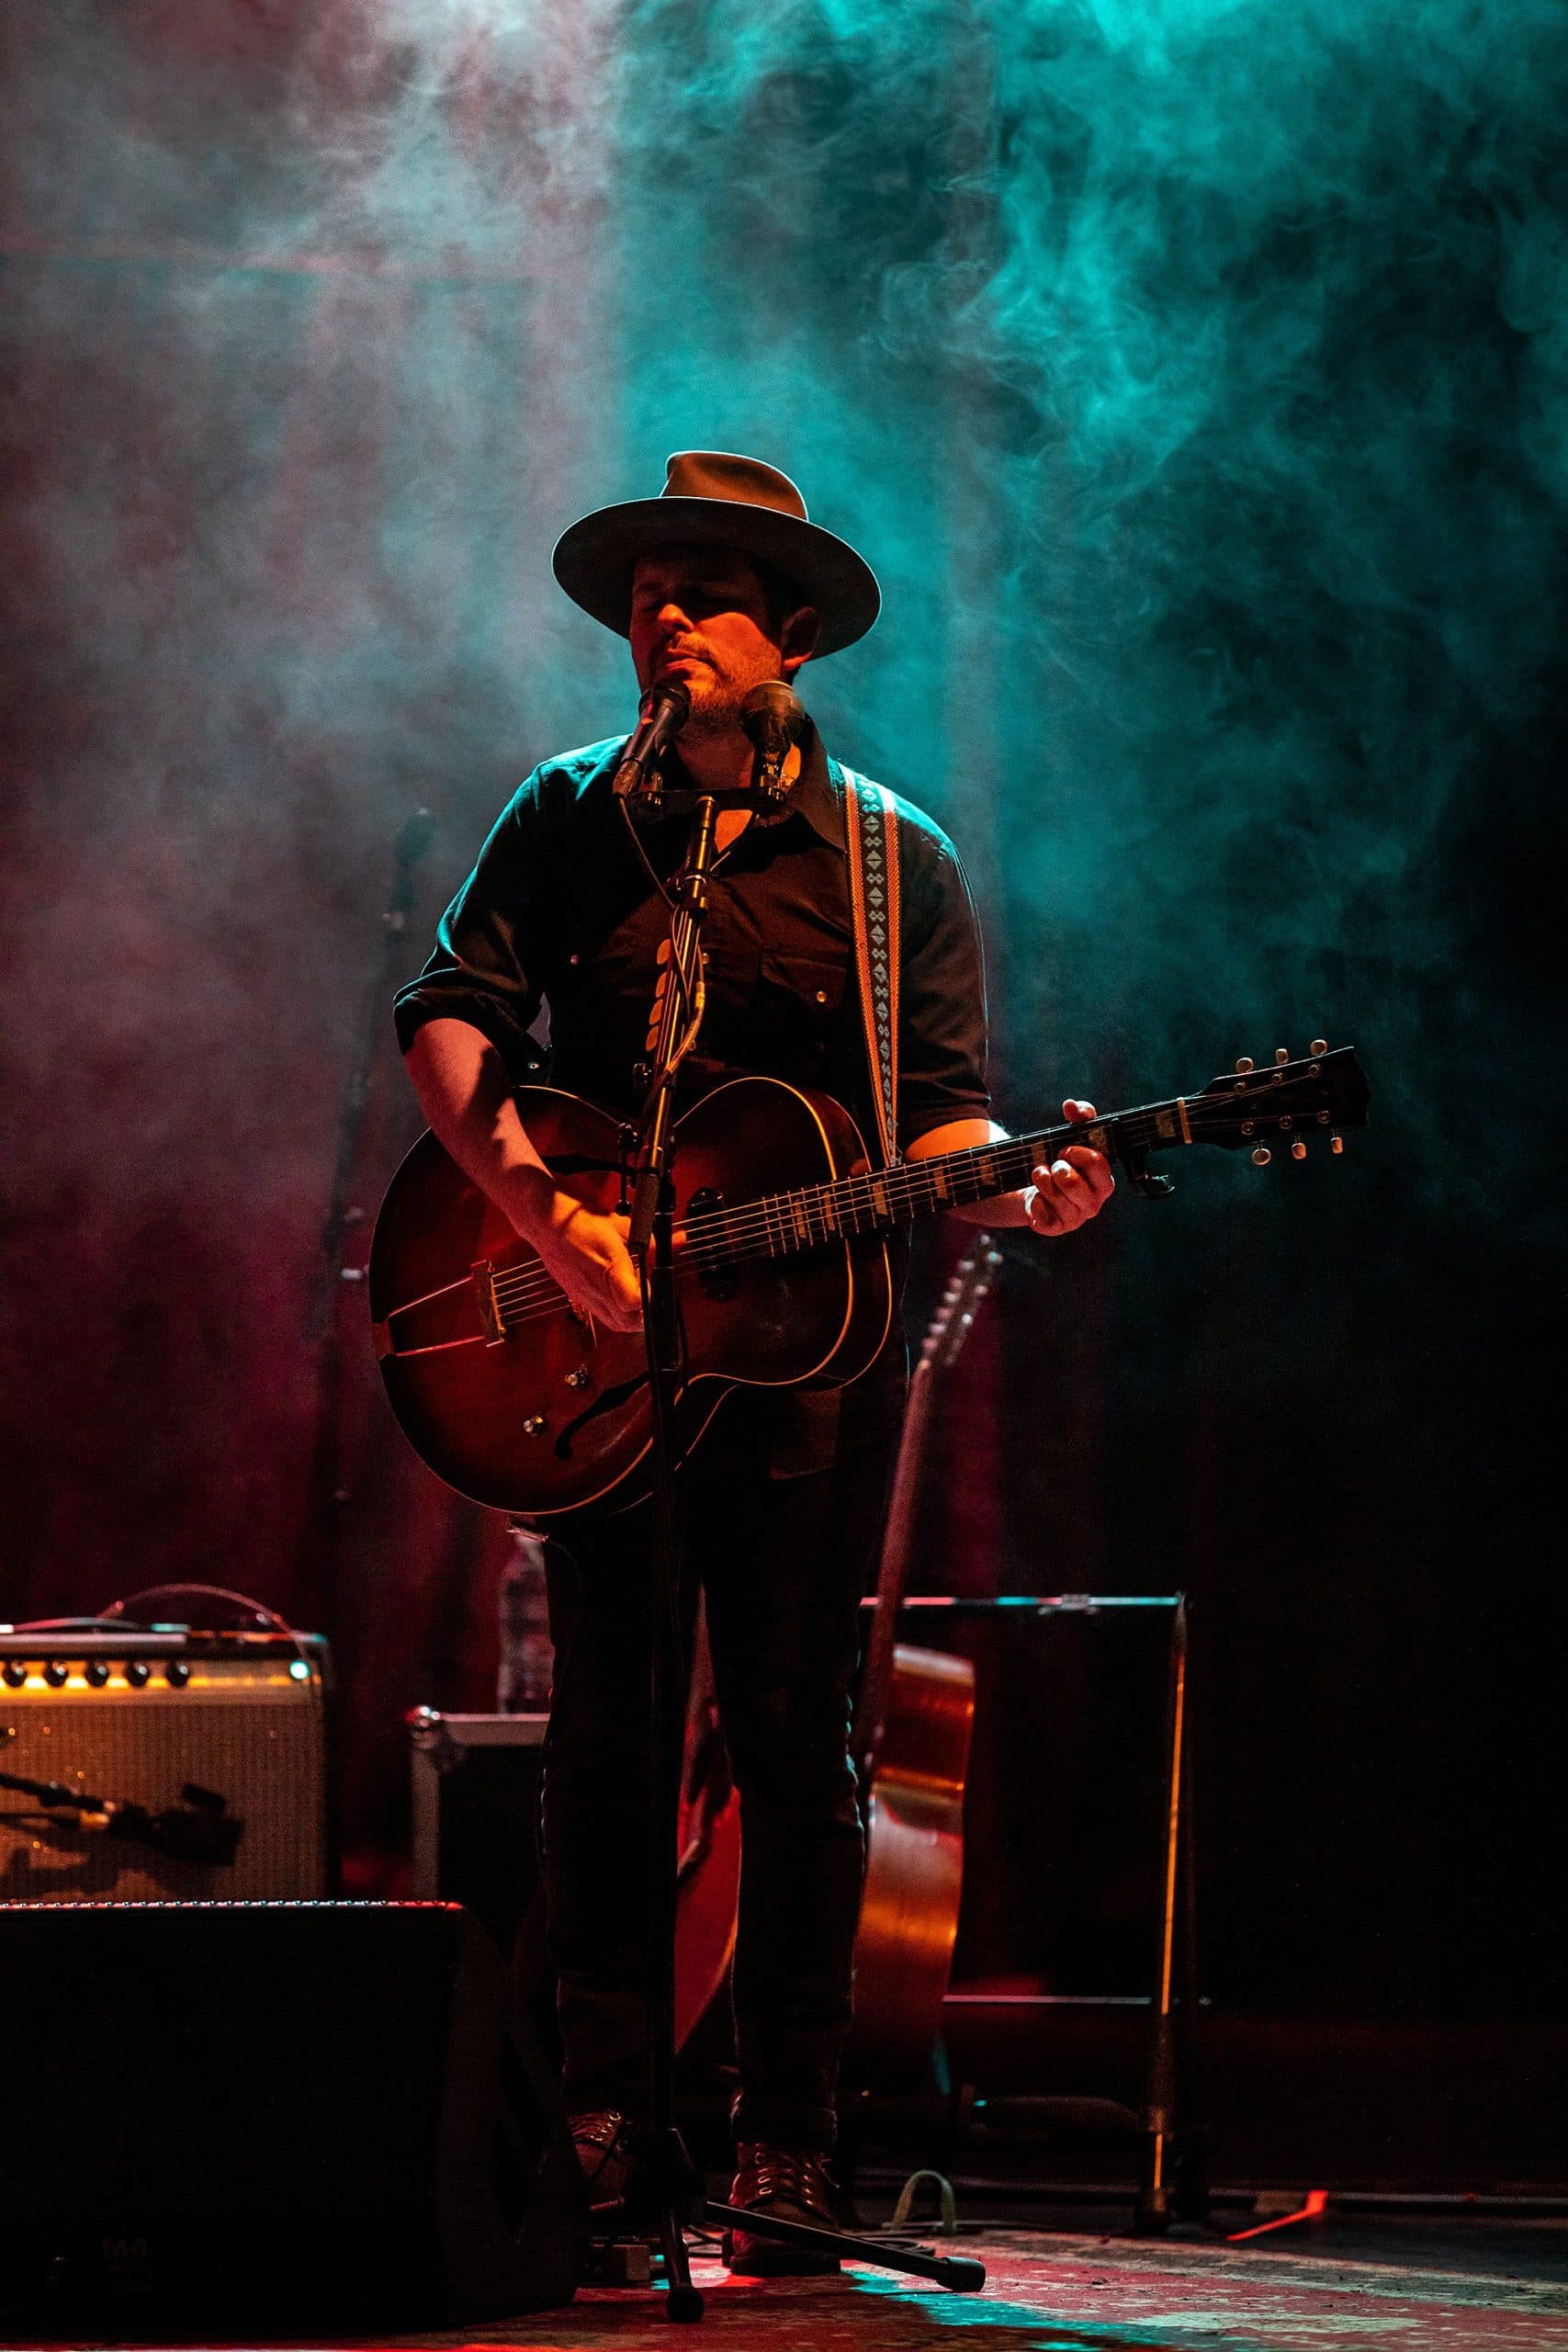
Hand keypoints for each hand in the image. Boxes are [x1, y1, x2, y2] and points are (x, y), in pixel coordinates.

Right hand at [529, 1193, 642, 1332]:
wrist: (549, 1225)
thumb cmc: (582, 1224)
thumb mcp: (622, 1226)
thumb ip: (650, 1241)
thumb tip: (677, 1241)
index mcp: (608, 1268)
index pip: (632, 1301)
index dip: (648, 1299)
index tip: (652, 1286)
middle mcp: (596, 1288)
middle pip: (627, 1322)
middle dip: (645, 1315)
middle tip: (648, 1295)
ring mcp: (586, 1297)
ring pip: (616, 1324)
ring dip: (633, 1318)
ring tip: (637, 1297)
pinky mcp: (580, 1299)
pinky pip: (604, 1317)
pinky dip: (618, 1314)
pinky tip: (621, 1296)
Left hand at [1025, 1100, 1114, 1237]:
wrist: (1037, 1187)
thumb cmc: (1062, 1161)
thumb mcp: (1071, 1136)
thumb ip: (1079, 1118)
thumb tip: (1072, 1104)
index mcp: (1103, 1180)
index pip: (1099, 1165)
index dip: (1079, 1153)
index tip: (1065, 1148)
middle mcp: (1094, 1202)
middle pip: (1075, 1184)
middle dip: (1059, 1169)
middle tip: (1053, 1163)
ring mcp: (1075, 1218)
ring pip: (1057, 1198)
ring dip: (1042, 1181)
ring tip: (1038, 1173)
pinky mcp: (1054, 1228)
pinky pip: (1042, 1216)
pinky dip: (1034, 1202)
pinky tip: (1035, 1196)